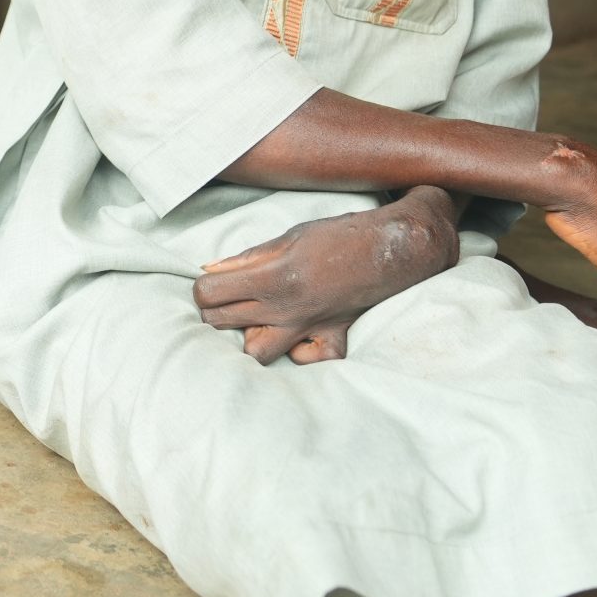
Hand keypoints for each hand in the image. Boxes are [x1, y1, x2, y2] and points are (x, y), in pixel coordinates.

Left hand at [193, 186, 459, 364]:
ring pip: (257, 352)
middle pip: (222, 324)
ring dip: (250, 336)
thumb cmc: (341, 235)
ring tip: (255, 319)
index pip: (211, 293)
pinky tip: (298, 335)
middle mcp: (286, 309)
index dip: (203, 288)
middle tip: (226, 297)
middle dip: (214, 311)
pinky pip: (307, 361)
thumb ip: (249, 257)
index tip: (209, 283)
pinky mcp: (331, 339)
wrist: (393, 249)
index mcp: (273, 277)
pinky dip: (299, 353)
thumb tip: (211, 269)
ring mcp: (308, 329)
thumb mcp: (290, 235)